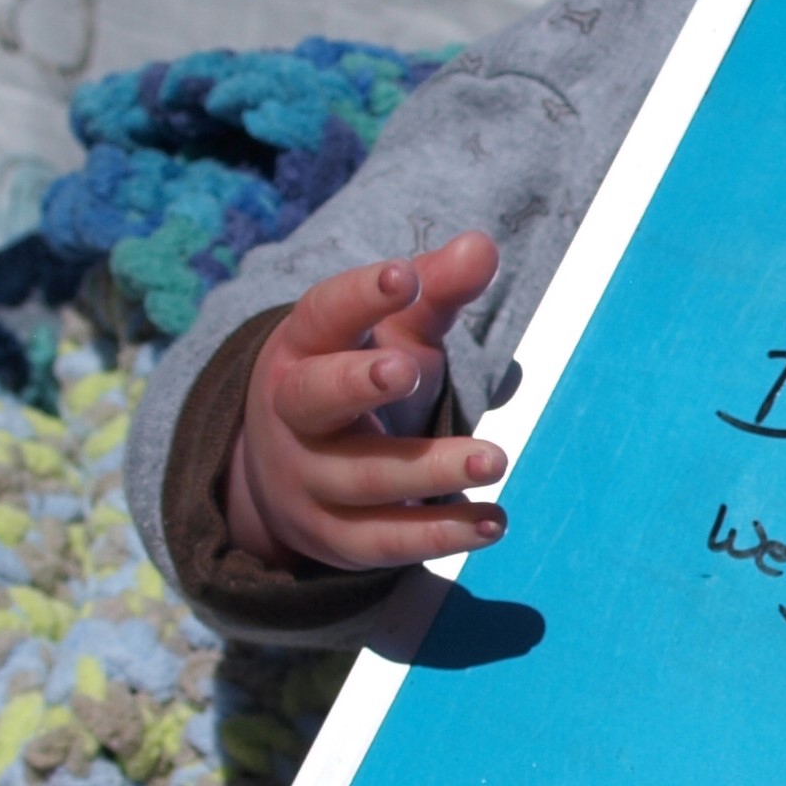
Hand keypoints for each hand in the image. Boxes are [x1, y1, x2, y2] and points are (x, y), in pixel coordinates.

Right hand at [226, 232, 506, 569]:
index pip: (323, 315)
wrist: (289, 472)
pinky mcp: (332, 537)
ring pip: (362, 477)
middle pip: (315, 397)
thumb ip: (438, 291)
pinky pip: (381, 541)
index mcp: (303, 349)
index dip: (360, 296)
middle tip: (411, 369)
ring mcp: (307, 479)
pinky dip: (437, 535)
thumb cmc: (358, 380)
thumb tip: (482, 244)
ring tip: (496, 458)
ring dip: (430, 471)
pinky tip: (492, 521)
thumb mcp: (396, 333)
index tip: (404, 277)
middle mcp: (292, 414)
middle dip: (359, 383)